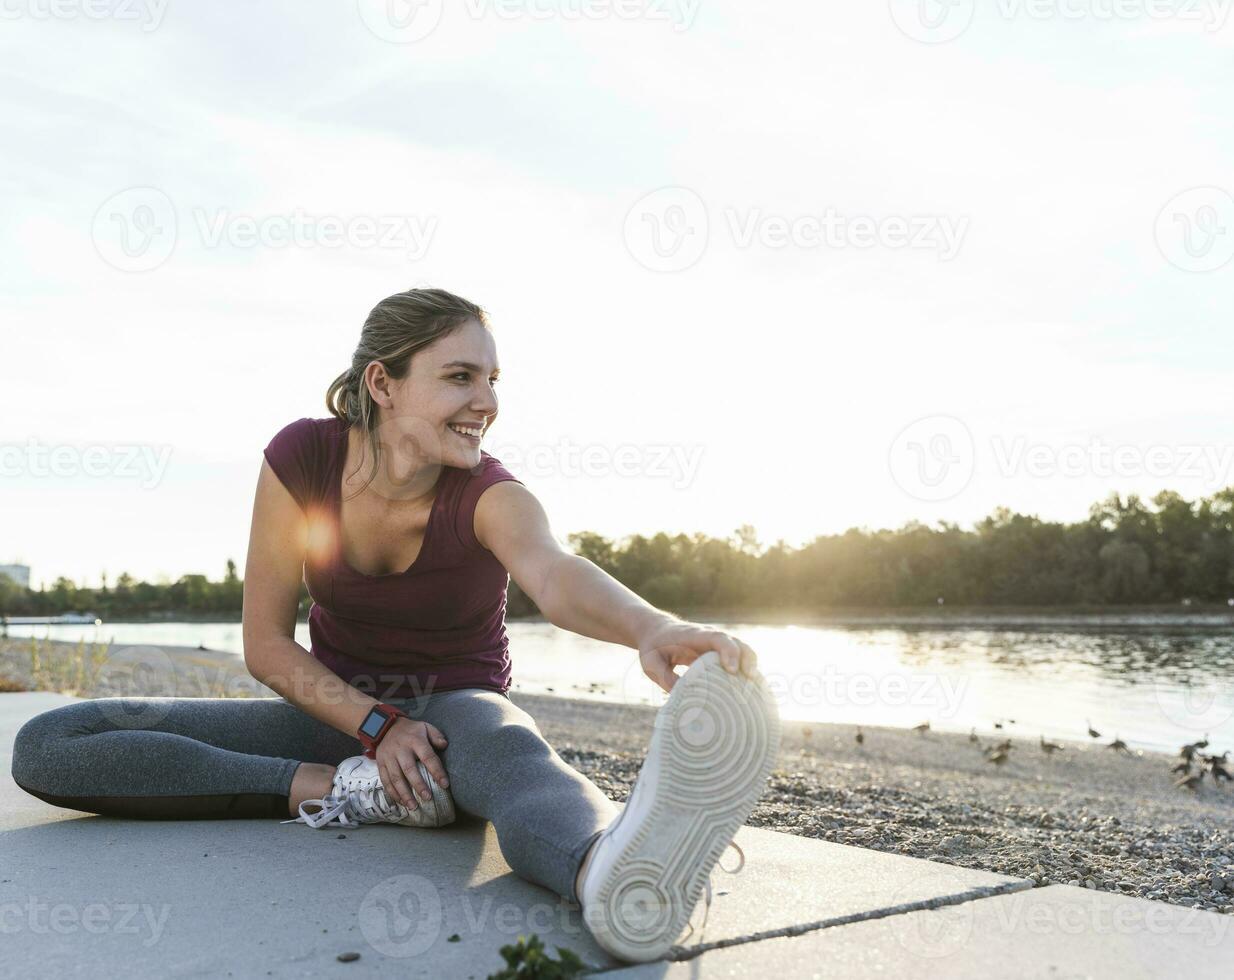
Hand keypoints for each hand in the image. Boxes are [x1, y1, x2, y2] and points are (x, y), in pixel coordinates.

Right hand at [373, 716, 449, 809]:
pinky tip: (401, 802)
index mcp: (415, 740)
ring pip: (396, 778)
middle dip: (419, 785)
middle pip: (409, 770)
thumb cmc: (410, 730)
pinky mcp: (380, 764)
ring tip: (413, 806)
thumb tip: (445, 745)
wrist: (384, 726)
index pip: (428, 756)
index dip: (436, 771)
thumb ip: (436, 736)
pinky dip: (392, 793)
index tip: (445, 784)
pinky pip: (385, 780)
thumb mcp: (425, 726)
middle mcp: (400, 750)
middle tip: (428, 798)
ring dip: (404, 794)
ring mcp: (389, 757)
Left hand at [638, 619, 759, 694]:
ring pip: (743, 652)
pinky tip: (752, 692)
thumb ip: (665, 678)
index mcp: (694, 636)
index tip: (731, 669)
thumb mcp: (651, 663)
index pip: (718, 638)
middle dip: (747, 660)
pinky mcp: (720, 655)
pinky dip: (748, 673)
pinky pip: (740, 661)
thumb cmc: (653, 647)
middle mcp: (711, 638)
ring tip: (755, 690)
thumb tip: (683, 698)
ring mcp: (718, 645)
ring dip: (751, 668)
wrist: (656, 630)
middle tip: (750, 679)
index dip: (728, 652)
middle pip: (738, 643)